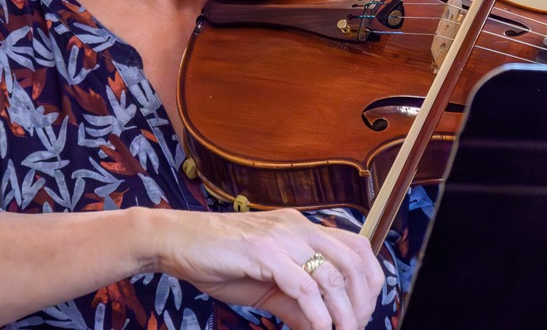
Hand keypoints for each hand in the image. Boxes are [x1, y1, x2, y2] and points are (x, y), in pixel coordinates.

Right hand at [146, 207, 383, 329]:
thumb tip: (321, 326)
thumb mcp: (267, 283)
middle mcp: (298, 227)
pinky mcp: (262, 252)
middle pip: (353, 261)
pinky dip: (316, 314)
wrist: (176, 241)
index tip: (364, 311)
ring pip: (331, 275)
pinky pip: (302, 286)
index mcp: (302, 228)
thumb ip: (297, 302)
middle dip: (361, 301)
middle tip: (355, 327)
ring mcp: (281, 237)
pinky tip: (318, 329)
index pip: (356, 246)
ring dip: (343, 313)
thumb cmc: (219, 259)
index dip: (370, 280)